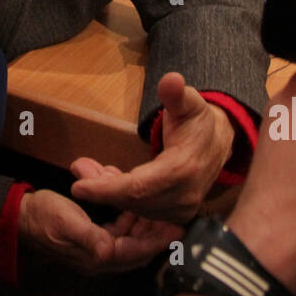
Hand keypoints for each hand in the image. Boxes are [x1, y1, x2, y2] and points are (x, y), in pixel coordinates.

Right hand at [19, 189, 181, 274]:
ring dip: (143, 222)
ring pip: (131, 238)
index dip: (157, 241)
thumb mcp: (67, 222)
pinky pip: (120, 230)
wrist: (20, 215)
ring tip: (156, 207)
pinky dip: (129, 216)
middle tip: (173, 216)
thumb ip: (90, 237)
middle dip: (155, 232)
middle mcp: (99, 256)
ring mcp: (96, 247)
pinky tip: (132, 203)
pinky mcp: (93, 236)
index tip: (176, 229)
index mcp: (96, 256)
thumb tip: (109, 249)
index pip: (136, 252)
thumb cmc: (42, 216)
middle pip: (138, 248)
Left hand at [70, 72, 235, 223]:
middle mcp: (184, 196)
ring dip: (109, 192)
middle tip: (79, 168)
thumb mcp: (189, 101)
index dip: (106, 189)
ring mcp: (181, 210)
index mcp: (183, 170)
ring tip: (89, 169)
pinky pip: (142, 211)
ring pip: (135, 208)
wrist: (218, 142)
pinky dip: (121, 197)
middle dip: (101, 188)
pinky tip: (107, 179)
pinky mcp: (176, 216)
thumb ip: (176, 93)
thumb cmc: (198, 121)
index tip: (77, 187)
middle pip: (133, 201)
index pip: (138, 187)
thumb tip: (171, 79)